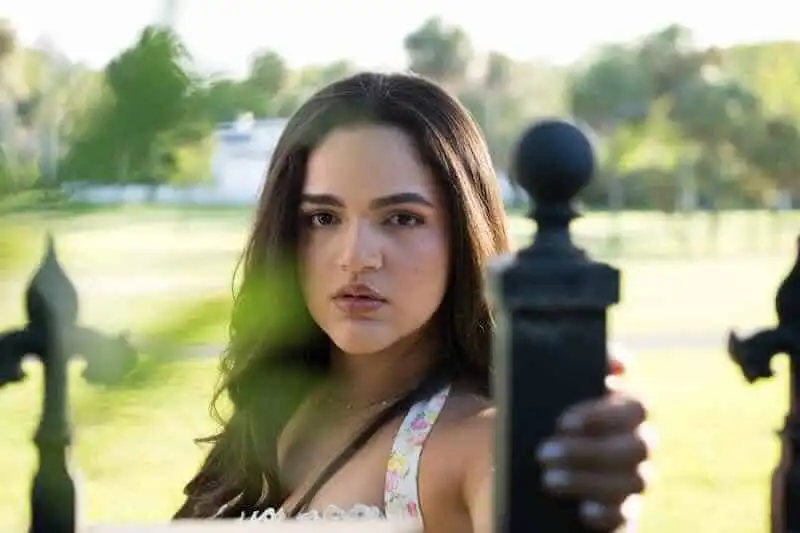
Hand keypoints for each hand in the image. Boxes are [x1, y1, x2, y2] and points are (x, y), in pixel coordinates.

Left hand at [536, 347, 652, 530]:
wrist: (518, 467)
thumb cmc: (531, 424)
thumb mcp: (534, 399)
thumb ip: (551, 376)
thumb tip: (586, 367)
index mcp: (621, 409)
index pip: (637, 404)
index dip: (604, 412)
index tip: (563, 421)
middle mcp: (635, 443)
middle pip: (638, 444)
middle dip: (588, 449)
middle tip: (543, 452)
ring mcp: (631, 479)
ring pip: (634, 480)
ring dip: (587, 479)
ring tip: (548, 479)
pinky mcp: (621, 513)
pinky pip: (624, 516)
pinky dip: (605, 513)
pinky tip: (581, 510)